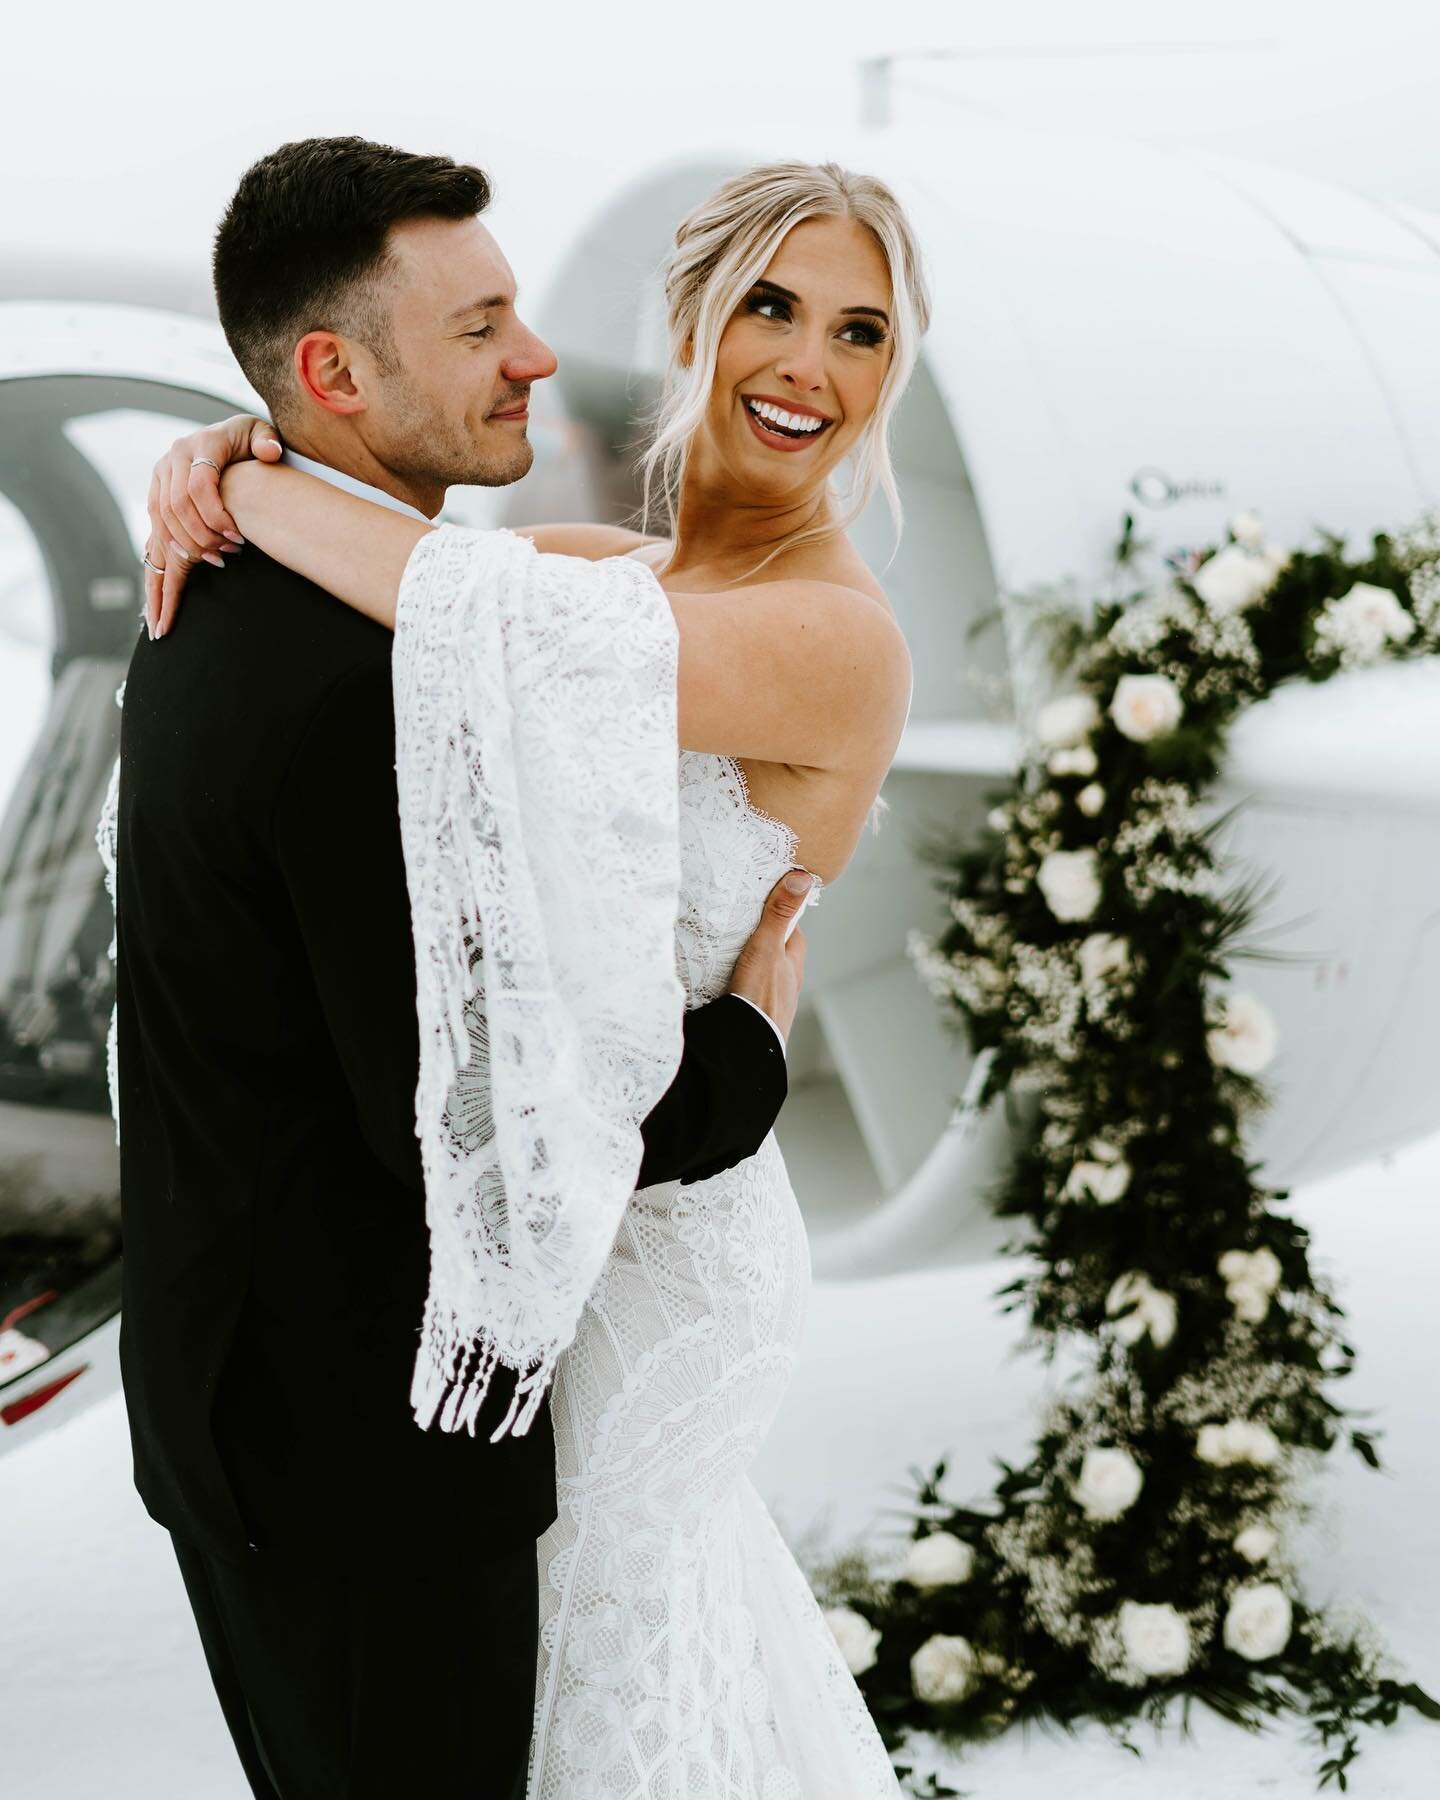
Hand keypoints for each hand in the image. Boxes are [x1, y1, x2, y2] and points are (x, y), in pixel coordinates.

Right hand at [141, 414, 282, 637]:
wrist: (227, 439)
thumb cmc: (249, 441)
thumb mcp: (262, 433)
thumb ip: (267, 440)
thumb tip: (269, 452)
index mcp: (198, 446)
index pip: (199, 486)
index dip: (217, 515)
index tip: (240, 539)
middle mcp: (171, 463)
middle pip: (176, 509)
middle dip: (201, 539)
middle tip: (227, 559)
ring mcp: (160, 484)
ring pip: (159, 527)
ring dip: (183, 554)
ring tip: (211, 566)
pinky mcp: (156, 504)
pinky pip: (153, 539)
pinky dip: (161, 569)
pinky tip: (163, 606)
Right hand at [726, 868, 813, 1043]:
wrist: (747, 1043)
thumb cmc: (761, 995)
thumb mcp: (767, 947)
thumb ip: (779, 914)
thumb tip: (802, 878)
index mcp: (794, 963)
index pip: (790, 930)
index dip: (777, 915)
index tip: (760, 904)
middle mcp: (787, 982)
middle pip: (775, 952)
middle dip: (759, 940)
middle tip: (736, 928)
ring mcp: (772, 1000)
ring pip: (761, 973)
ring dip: (746, 964)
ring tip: (724, 955)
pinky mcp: (755, 1013)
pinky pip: (747, 991)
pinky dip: (736, 983)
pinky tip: (723, 984)